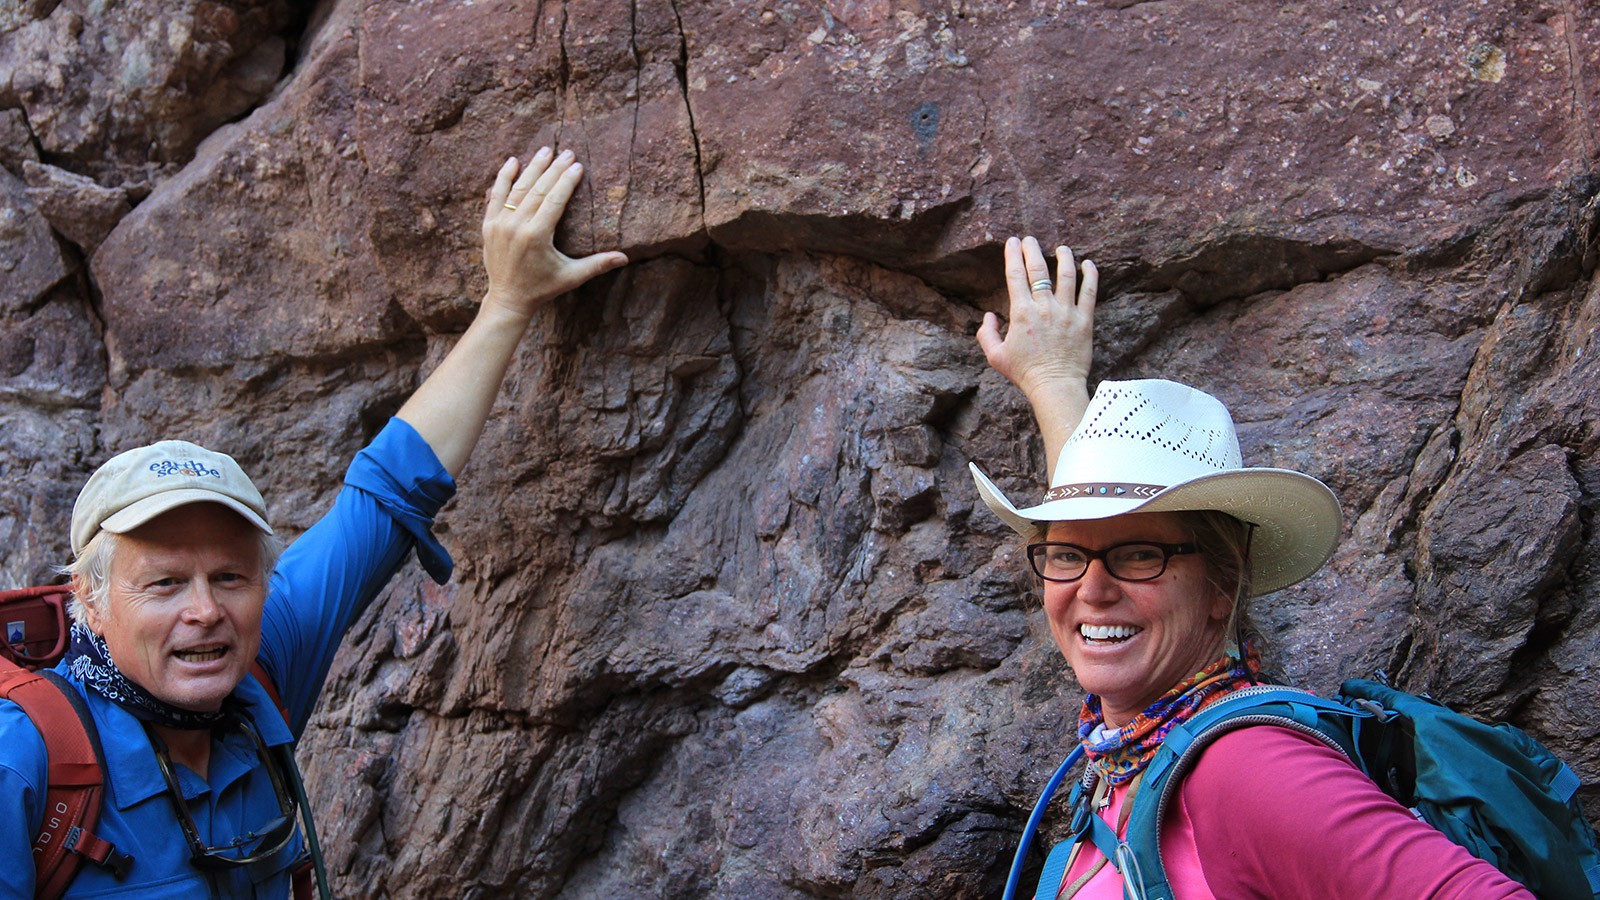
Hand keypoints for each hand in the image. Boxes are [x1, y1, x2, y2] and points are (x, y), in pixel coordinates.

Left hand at [481, 148, 628, 318]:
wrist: (508, 299)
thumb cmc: (543, 288)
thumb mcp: (572, 276)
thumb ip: (598, 264)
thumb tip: (626, 258)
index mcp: (537, 236)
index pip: (554, 200)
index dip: (567, 181)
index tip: (577, 165)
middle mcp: (516, 226)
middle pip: (538, 189)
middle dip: (554, 169)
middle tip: (567, 152)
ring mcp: (500, 224)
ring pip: (518, 188)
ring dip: (533, 167)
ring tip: (546, 150)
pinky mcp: (489, 225)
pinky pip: (496, 195)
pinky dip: (504, 177)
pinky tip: (513, 161)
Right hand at [976, 236, 1097, 397]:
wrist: (1055, 386)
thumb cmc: (1025, 373)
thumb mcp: (995, 356)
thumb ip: (986, 333)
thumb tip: (990, 315)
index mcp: (1021, 313)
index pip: (1016, 275)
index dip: (1013, 255)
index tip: (1012, 242)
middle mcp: (1044, 307)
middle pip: (1039, 269)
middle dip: (1032, 249)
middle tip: (1030, 239)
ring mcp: (1066, 312)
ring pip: (1066, 274)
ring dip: (1063, 257)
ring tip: (1061, 248)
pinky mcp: (1084, 320)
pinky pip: (1090, 291)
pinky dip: (1090, 274)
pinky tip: (1088, 264)